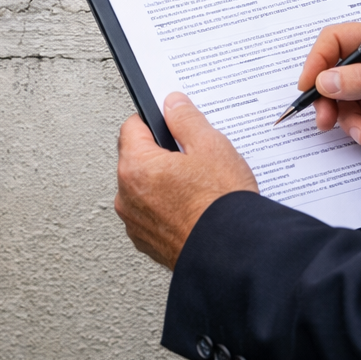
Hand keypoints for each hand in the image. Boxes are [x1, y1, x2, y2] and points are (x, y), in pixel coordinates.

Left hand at [114, 92, 257, 269]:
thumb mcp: (210, 146)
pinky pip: (151, 213)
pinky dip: (167, 208)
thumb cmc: (221, 206)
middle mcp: (126, 196)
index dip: (156, 121)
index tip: (173, 125)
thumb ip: (185, 119)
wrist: (234, 256)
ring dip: (163, 183)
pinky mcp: (147, 242)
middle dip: (161, 154)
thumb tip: (173, 104)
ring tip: (198, 187)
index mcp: (135, 167)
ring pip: (145, 187)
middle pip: (137, 158)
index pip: (132, 127)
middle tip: (194, 159)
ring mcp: (135, 222)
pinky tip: (193, 208)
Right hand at [297, 20, 360, 148]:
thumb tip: (326, 81)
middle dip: (329, 100)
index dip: (317, 61)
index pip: (335, 41)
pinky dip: (360, 129)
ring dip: (348, 121)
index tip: (308, 86)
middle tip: (325, 120)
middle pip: (333, 74)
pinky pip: (357, 117)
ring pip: (343, 100)